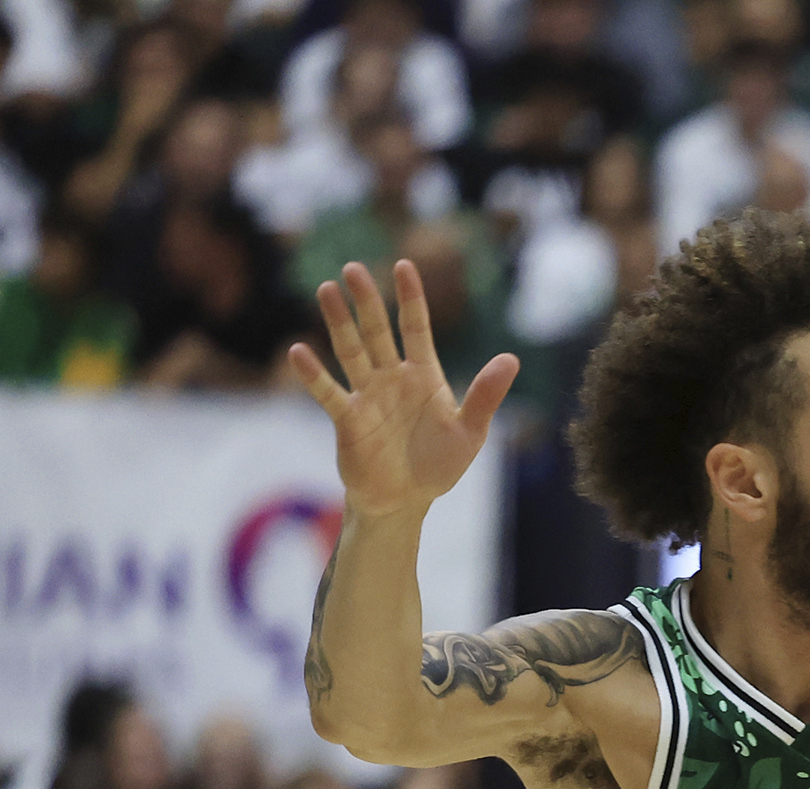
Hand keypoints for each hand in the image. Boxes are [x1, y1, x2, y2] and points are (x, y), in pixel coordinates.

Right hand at [286, 258, 519, 517]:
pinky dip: (314, 375)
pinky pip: (328, 392)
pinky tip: (298, 352)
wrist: (405, 501)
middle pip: (377, 331)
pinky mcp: (347, 419)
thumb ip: (485, 396)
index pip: (416, 328)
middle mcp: (392, 378)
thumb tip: (511, 359)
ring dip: (338, 322)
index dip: (411, 298)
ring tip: (326, 290)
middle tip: (353, 269)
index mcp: (424, 375)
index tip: (405, 265)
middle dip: (367, 301)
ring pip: (350, 351)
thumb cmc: (438, 465)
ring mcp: (367, 395)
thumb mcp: (469, 433)